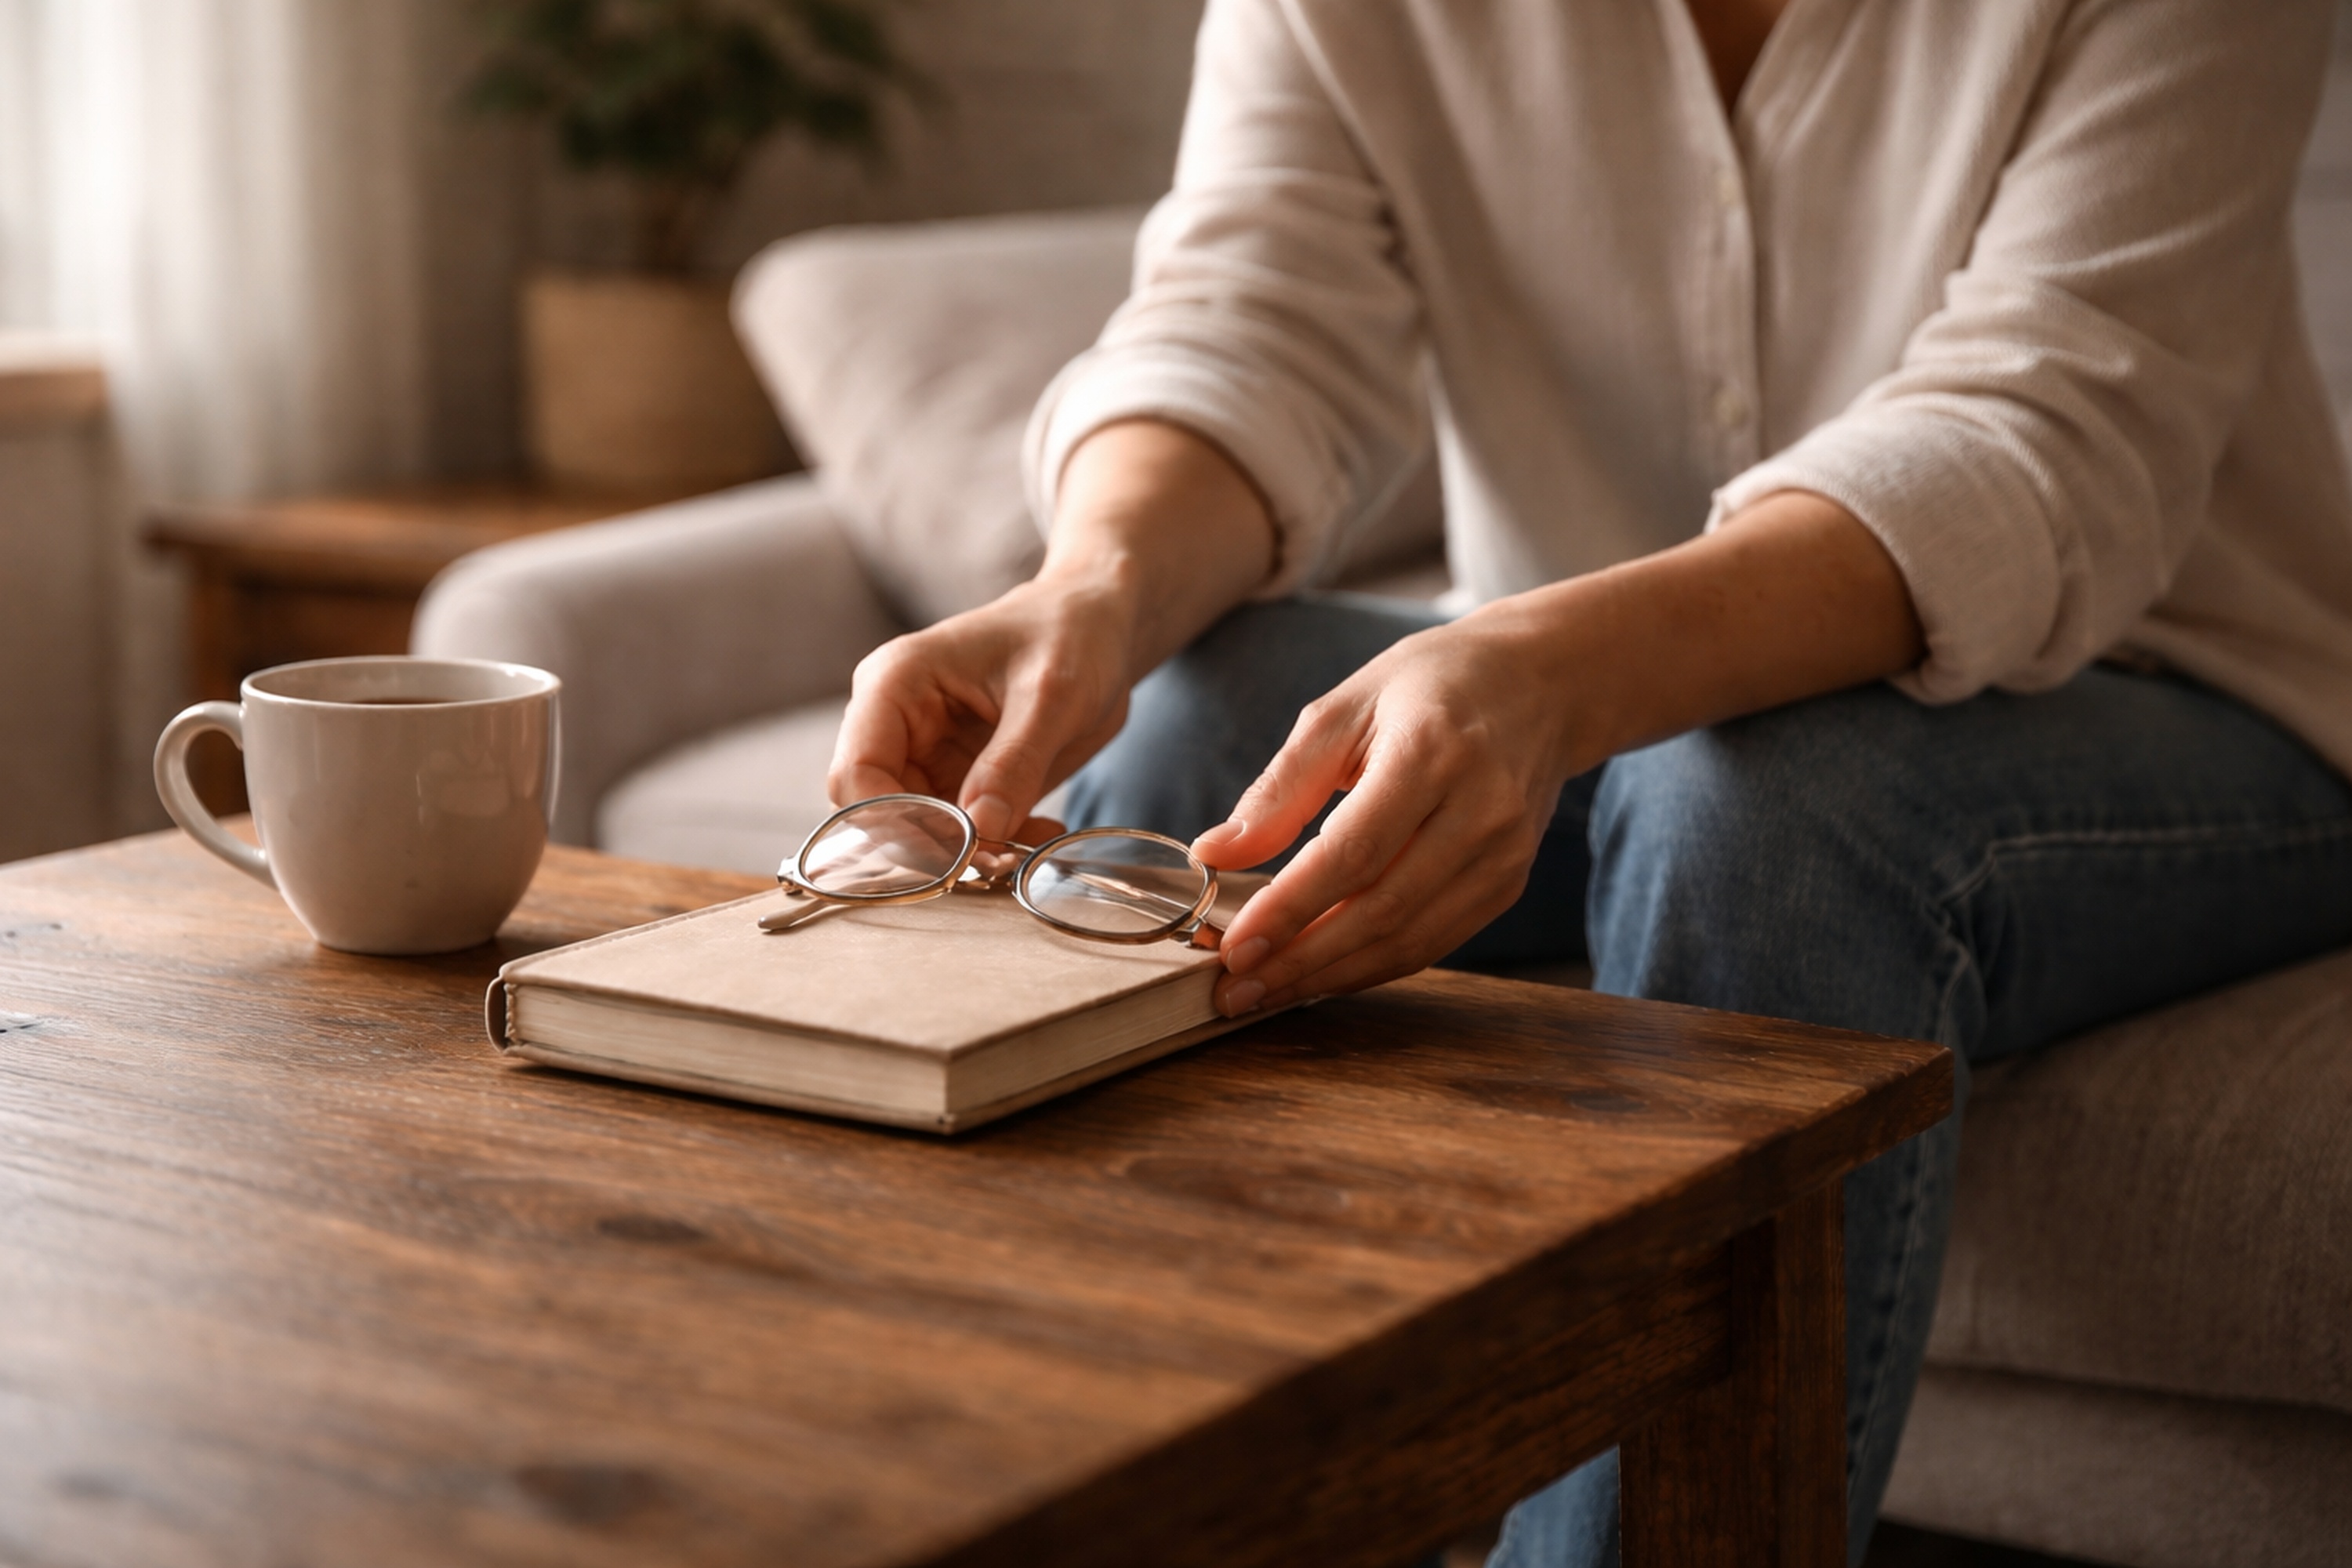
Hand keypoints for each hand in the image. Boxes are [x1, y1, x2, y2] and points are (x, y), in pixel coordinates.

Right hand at [831, 419, 1279, 841]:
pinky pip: (955, 834)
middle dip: (936, 848)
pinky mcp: (952, 779)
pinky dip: (993, 846)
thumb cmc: (1069, 635)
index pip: (855, 776)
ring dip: (969, 853)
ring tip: (1032, 842)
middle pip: (877, 814)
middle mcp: (893, 723)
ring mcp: (920, 755)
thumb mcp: (1052, 697)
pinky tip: (1040, 831)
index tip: (956, 853)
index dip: (893, 826)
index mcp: (893, 684)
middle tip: (1004, 857)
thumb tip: (979, 832)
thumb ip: (1014, 763)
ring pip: (915, 834)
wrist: (1097, 626)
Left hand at [1195, 603, 1586, 1015]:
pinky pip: (1434, 941)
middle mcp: (1480, 810)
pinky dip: (1373, 966)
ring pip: (1410, 940)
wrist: (1540, 683)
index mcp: (1432, 752)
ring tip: (1266, 993)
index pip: (1353, 853)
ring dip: (1331, 977)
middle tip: (1234, 991)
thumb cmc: (1429, 686)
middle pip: (1382, 910)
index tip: (1234, 948)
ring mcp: (1503, 854)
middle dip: (1300, 961)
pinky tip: (1322, 974)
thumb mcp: (1343, 710)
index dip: (1290, 909)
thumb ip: (1280, 788)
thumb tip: (1215, 854)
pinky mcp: (1509, 882)